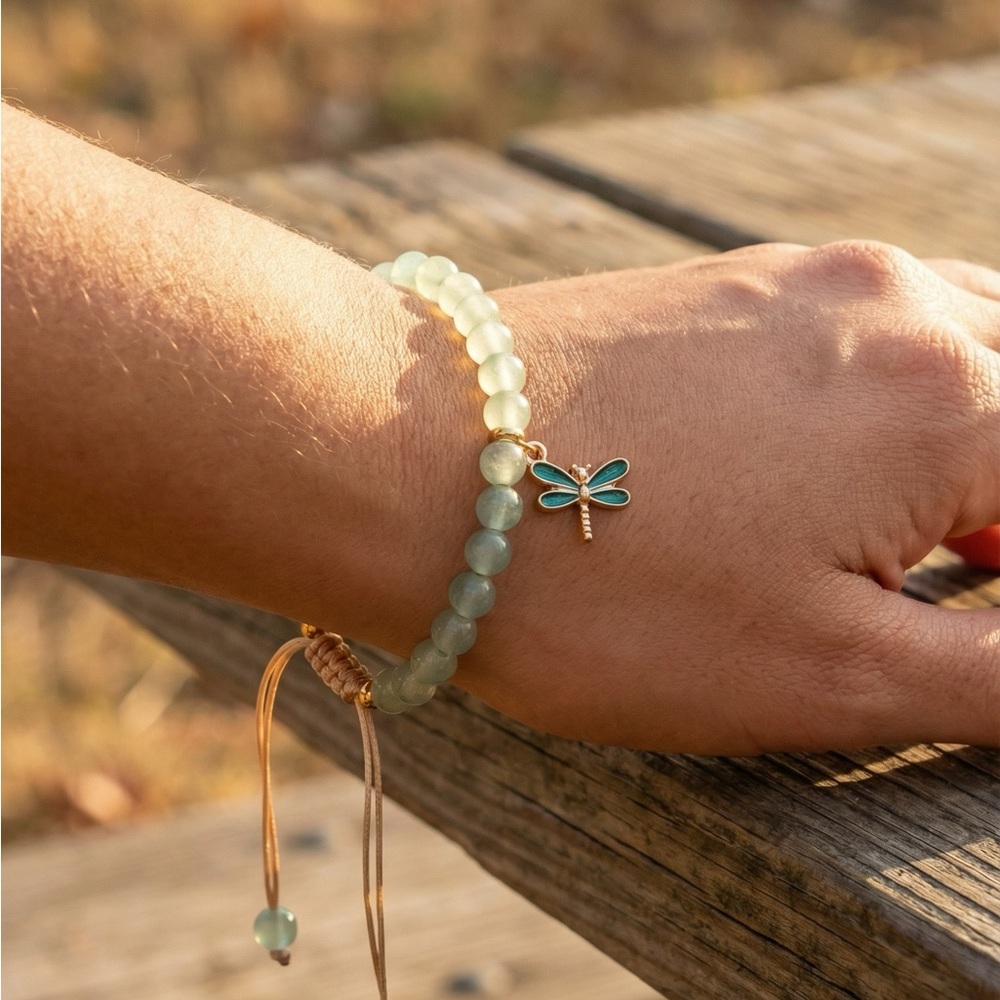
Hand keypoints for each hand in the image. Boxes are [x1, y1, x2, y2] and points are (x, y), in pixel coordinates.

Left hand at [459, 242, 999, 752]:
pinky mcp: (725, 283)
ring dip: (965, 446)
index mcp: (950, 401)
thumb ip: (991, 672)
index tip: (951, 626)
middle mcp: (894, 303)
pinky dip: (890, 393)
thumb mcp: (821, 673)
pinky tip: (828, 459)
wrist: (403, 463)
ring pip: (960, 348)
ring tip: (909, 540)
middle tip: (952, 593)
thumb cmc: (600, 587)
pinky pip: (864, 325)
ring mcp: (801, 277)